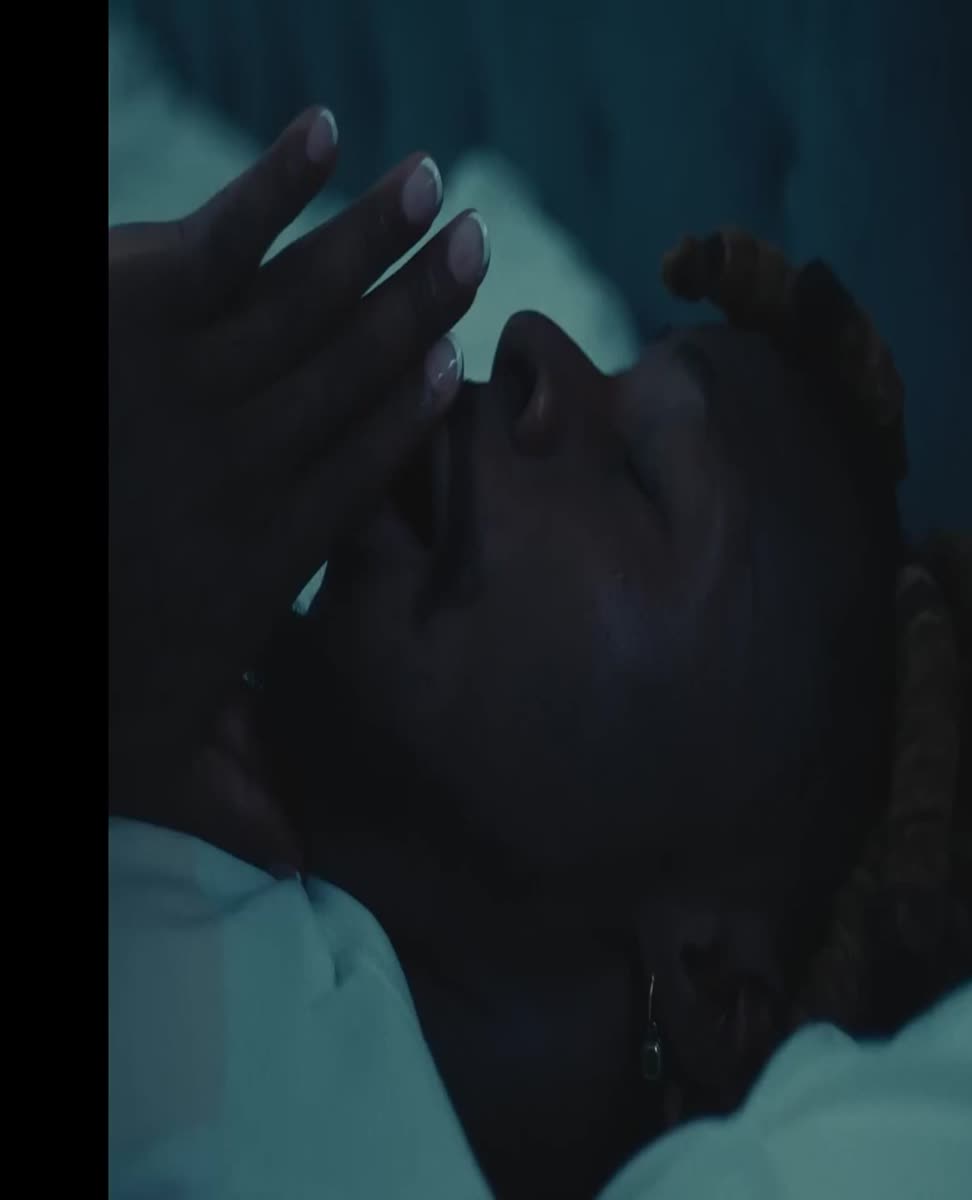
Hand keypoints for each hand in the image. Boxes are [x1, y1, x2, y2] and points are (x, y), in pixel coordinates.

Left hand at [109, 106, 489, 819]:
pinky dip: (278, 183)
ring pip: (309, 303)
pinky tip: (325, 138)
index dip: (409, 414)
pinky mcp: (128, 308)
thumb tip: (315, 876)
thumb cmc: (63, 672)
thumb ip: (237, 806)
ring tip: (433, 188)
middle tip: (480, 246)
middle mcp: (240, 460)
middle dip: (420, 307)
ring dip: (377, 242)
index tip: (460, 365)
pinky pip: (225, 235)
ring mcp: (183, 377)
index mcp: (256, 552)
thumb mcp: (146, 763)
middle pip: (350, 372)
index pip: (355, 471)